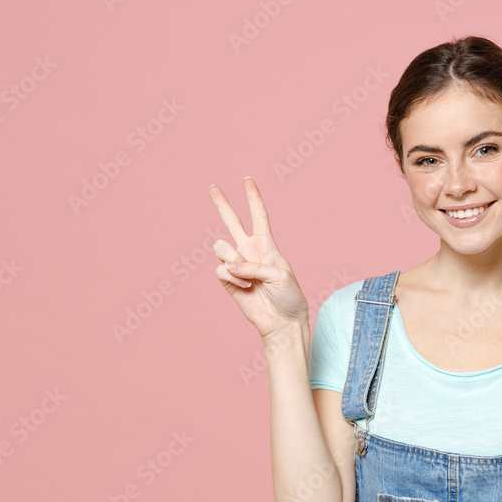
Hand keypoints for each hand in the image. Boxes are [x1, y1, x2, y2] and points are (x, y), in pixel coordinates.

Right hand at [209, 177, 308, 339]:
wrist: (282, 321)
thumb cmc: (289, 297)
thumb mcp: (280, 275)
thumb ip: (254, 265)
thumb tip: (229, 265)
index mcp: (266, 245)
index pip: (258, 216)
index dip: (253, 198)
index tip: (247, 180)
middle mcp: (249, 251)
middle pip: (232, 222)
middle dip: (222, 204)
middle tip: (212, 187)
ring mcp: (237, 266)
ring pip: (221, 248)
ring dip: (233, 261)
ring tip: (249, 278)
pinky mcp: (228, 281)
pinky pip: (221, 270)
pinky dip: (233, 278)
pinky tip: (246, 288)